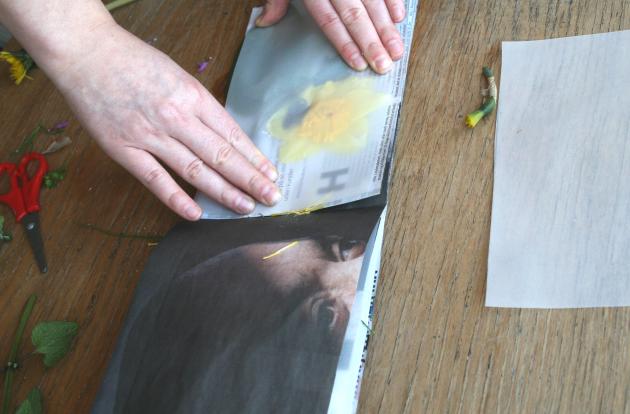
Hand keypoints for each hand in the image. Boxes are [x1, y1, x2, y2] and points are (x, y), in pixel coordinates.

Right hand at [50, 23, 280, 219]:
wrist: (85, 52)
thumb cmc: (133, 60)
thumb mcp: (177, 75)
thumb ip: (199, 106)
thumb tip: (222, 136)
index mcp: (192, 96)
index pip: (232, 134)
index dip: (254, 157)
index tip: (270, 174)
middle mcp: (176, 117)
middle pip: (221, 155)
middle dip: (250, 179)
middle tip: (271, 197)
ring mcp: (150, 135)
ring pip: (195, 170)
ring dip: (224, 192)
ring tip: (246, 207)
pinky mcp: (124, 149)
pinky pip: (155, 179)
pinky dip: (176, 199)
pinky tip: (196, 214)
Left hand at [257, 0, 405, 73]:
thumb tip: (265, 22)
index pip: (329, 20)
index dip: (344, 43)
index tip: (358, 63)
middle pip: (355, 14)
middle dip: (372, 42)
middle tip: (385, 65)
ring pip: (373, 1)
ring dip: (387, 26)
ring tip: (396, 50)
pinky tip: (399, 17)